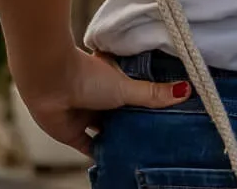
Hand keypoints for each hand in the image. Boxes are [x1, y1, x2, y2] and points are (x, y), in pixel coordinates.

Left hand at [17, 50, 189, 155]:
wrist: (49, 82)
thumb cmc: (86, 75)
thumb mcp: (125, 86)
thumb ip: (153, 94)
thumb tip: (187, 90)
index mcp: (108, 79)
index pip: (130, 92)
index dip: (144, 103)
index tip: (164, 114)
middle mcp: (96, 97)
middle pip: (119, 115)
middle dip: (133, 125)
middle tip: (157, 138)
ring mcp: (83, 115)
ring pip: (106, 131)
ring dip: (118, 140)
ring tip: (143, 151)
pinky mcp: (72, 134)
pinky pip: (91, 148)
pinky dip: (103, 155)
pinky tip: (119, 161)